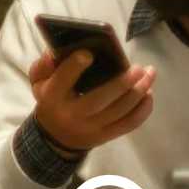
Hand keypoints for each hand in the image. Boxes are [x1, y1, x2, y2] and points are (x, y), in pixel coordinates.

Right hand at [30, 49, 155, 153]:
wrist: (55, 137)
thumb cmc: (51, 99)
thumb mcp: (39, 82)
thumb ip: (43, 66)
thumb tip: (54, 52)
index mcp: (53, 97)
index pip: (62, 82)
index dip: (74, 68)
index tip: (88, 53)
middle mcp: (72, 115)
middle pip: (98, 100)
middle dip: (121, 84)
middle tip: (138, 68)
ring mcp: (91, 128)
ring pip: (119, 112)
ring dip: (138, 93)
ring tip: (149, 74)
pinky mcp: (106, 136)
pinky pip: (128, 125)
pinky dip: (142, 110)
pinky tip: (149, 94)